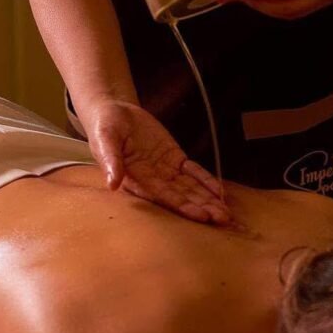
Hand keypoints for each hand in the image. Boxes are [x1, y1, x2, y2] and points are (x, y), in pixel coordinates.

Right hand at [86, 100, 231, 224]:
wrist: (115, 112)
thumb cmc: (105, 126)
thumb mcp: (105, 139)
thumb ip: (111, 160)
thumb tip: (111, 184)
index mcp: (136, 180)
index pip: (164, 197)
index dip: (184, 206)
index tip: (202, 216)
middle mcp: (154, 180)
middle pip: (183, 197)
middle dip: (203, 208)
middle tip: (224, 219)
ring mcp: (166, 171)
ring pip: (191, 188)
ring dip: (209, 200)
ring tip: (226, 213)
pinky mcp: (175, 159)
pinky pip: (194, 172)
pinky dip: (207, 181)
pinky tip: (220, 192)